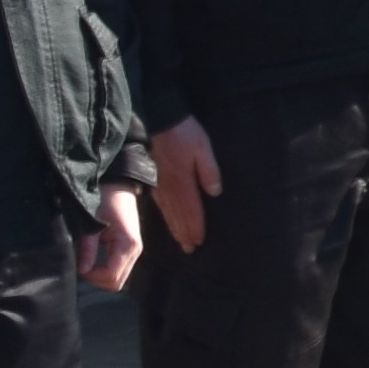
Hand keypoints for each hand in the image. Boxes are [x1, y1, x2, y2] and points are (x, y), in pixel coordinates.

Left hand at [82, 188, 142, 293]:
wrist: (118, 184)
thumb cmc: (105, 199)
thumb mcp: (93, 222)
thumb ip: (88, 248)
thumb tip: (82, 270)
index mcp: (128, 245)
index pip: (111, 276)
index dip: (93, 276)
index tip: (79, 265)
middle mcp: (135, 251)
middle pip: (116, 283)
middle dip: (96, 279)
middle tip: (81, 264)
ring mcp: (133, 251)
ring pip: (117, 278)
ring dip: (100, 275)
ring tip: (86, 260)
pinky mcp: (128, 249)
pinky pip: (117, 269)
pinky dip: (103, 269)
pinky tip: (93, 256)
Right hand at [146, 116, 220, 254]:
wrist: (158, 118)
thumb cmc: (183, 132)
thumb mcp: (203, 147)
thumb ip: (209, 170)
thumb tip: (215, 192)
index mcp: (184, 181)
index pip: (192, 210)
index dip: (196, 227)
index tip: (200, 242)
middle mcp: (170, 187)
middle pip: (179, 216)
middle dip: (185, 233)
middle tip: (190, 249)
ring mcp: (160, 184)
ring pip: (169, 212)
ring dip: (175, 228)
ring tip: (181, 241)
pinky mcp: (153, 179)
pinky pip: (159, 203)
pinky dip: (165, 216)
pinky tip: (167, 221)